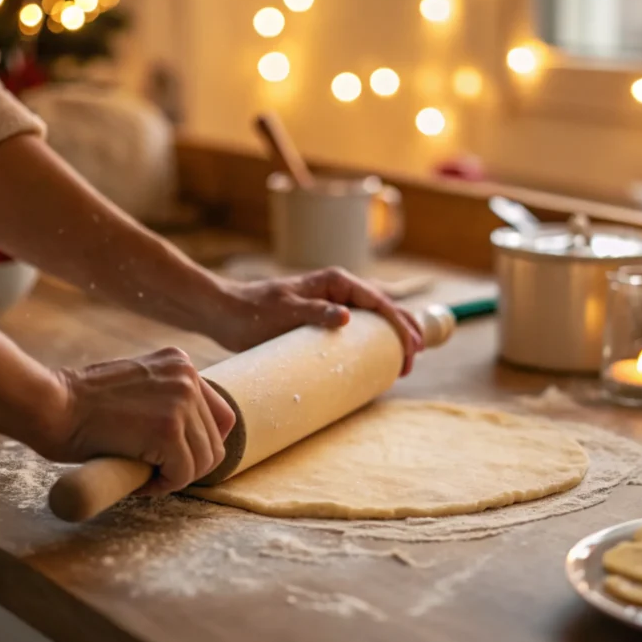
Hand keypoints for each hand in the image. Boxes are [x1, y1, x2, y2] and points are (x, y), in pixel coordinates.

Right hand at [42, 348, 236, 492]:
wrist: (51, 405)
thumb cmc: (81, 404)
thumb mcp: (137, 386)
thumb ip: (165, 398)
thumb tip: (191, 435)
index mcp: (181, 363)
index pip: (220, 415)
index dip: (202, 444)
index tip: (176, 457)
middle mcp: (188, 377)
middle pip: (215, 440)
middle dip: (187, 463)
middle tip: (154, 470)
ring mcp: (181, 402)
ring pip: (204, 460)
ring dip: (177, 476)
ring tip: (146, 475)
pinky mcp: (168, 431)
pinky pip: (184, 473)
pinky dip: (164, 485)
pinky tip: (141, 481)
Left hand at [212, 267, 424, 374]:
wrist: (226, 313)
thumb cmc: (253, 311)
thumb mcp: (285, 312)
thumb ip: (316, 311)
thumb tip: (348, 316)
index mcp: (334, 280)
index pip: (378, 302)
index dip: (399, 324)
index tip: (412, 346)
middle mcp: (337, 289)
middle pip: (382, 309)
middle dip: (403, 331)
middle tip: (416, 357)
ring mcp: (329, 303)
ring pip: (371, 319)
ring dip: (391, 337)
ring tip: (405, 361)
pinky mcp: (320, 318)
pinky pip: (355, 329)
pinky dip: (372, 341)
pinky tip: (378, 357)